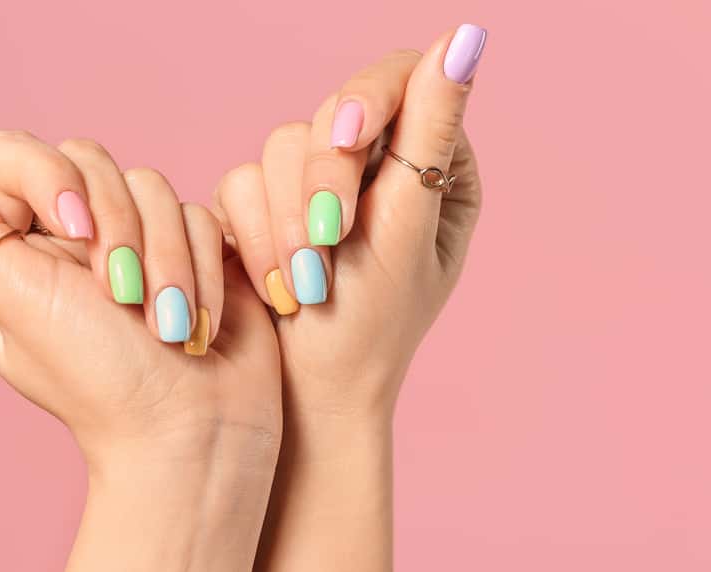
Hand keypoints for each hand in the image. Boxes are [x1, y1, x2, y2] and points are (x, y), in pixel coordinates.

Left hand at [0, 130, 281, 468]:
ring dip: (168, 261)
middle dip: (120, 230)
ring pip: (153, 185)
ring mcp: (134, 240)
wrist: (193, 427)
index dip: (50, 177)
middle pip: (90, 160)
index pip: (13, 154)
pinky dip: (203, 269)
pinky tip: (197, 320)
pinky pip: (198, 213)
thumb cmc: (100, 380)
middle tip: (123, 297)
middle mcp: (69, 237)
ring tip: (168, 325)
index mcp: (11, 248)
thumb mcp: (15, 299)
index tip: (75, 231)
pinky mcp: (190, 248)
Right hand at [215, 25, 484, 427]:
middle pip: (334, 110)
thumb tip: (468, 36)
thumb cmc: (372, 328)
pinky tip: (278, 283)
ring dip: (288, 219)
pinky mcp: (267, 207)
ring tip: (305, 283)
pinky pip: (242, 180)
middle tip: (327, 246)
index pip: (403, 82)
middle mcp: (377, 168)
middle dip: (323, 183)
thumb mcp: (407, 230)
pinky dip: (257, 233)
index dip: (367, 96)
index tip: (345, 136)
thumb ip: (430, 134)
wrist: (310, 395)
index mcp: (434, 168)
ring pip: (281, 145)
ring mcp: (319, 187)